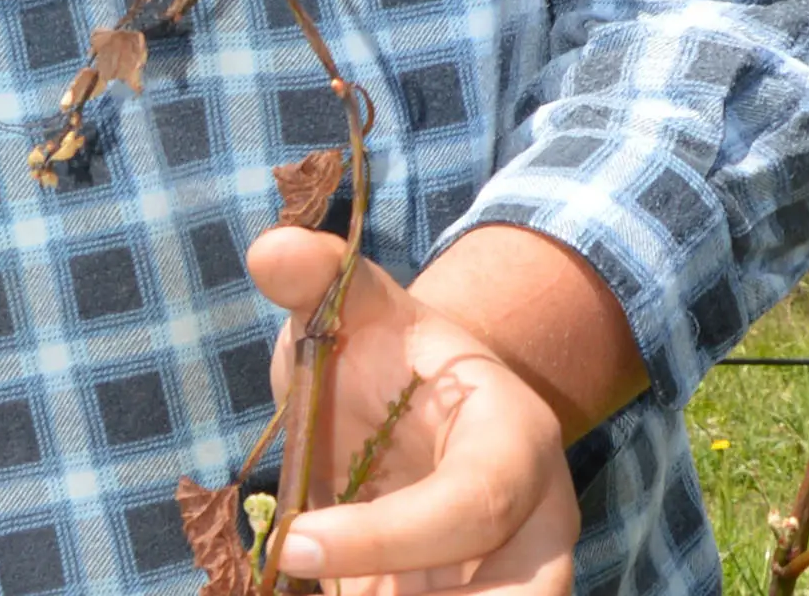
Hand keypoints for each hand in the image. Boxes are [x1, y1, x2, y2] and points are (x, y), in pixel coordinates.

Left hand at [248, 226, 578, 595]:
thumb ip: (316, 279)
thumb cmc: (383, 353)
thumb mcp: (352, 310)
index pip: (473, 503)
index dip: (386, 537)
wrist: (416, 401)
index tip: (293, 543)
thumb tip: (270, 247)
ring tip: (336, 594)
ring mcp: (516, 577)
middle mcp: (538, 521)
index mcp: (516, 438)